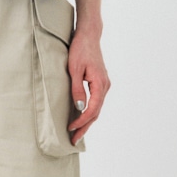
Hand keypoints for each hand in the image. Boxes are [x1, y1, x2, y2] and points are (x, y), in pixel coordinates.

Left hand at [66, 26, 110, 144]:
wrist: (89, 36)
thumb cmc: (80, 50)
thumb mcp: (74, 69)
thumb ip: (77, 89)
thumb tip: (80, 107)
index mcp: (100, 84)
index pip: (92, 109)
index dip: (82, 121)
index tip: (71, 129)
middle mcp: (105, 86)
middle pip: (96, 112)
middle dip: (85, 127)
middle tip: (74, 140)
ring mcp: (104, 85)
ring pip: (97, 108)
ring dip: (87, 122)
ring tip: (76, 133)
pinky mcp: (100, 83)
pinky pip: (96, 102)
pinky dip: (89, 112)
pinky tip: (81, 118)